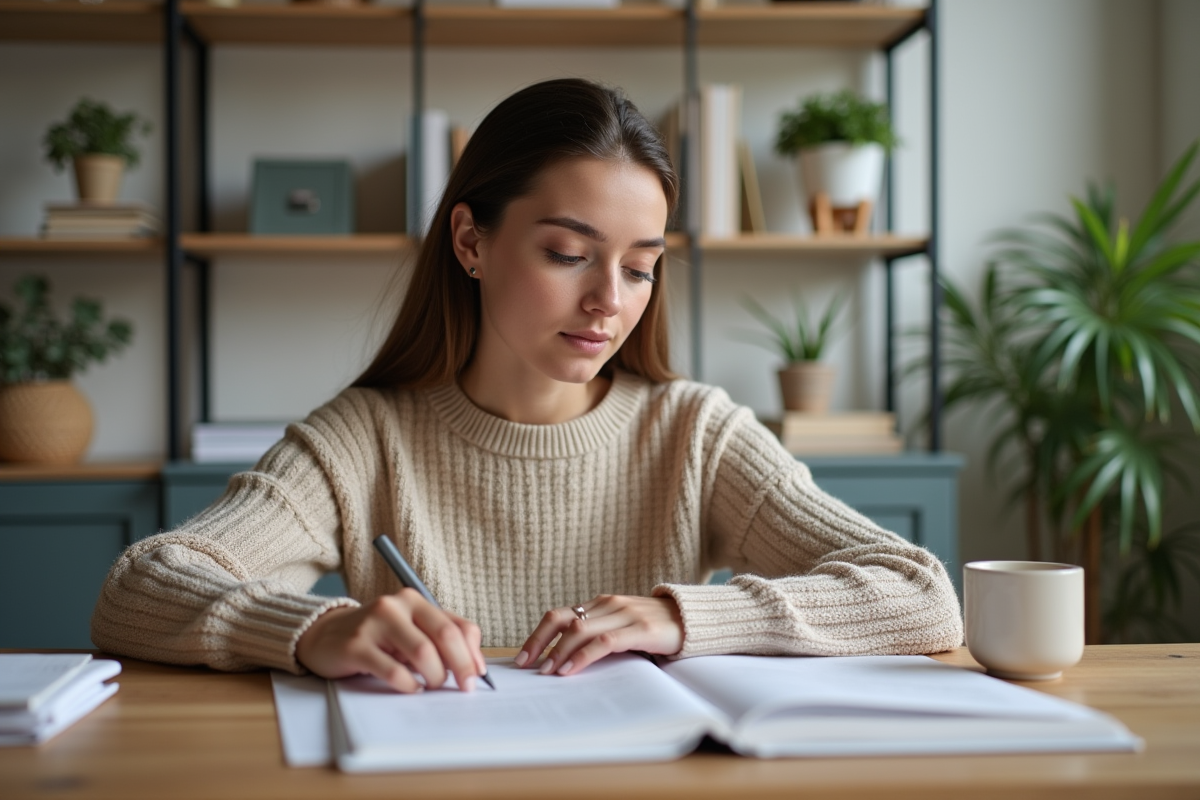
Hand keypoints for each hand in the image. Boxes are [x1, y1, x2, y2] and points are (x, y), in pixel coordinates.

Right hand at [295, 589, 485, 692]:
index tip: (478, 675)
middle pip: (444, 637)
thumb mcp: (410, 631)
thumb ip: (439, 640)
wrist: (324, 635)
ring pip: (422, 653)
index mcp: (415, 600)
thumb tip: (473, 666)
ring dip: (434, 677)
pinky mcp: (356, 646)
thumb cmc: (376, 637)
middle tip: (464, 688)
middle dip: (461, 666)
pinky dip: (408, 685)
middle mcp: (397, 606)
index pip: (457, 626)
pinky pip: (393, 670)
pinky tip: (410, 688)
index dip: (473, 653)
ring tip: (430, 686)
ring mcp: (375, 623)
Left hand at [516, 594, 683, 676]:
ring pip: (580, 630)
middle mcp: (608, 605)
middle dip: (539, 643)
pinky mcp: (640, 630)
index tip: (523, 656)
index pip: (559, 615)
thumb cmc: (655, 627)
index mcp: (600, 604)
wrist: (694, 619)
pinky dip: (584, 657)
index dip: (537, 635)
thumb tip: (564, 659)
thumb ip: (599, 634)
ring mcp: (624, 615)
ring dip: (558, 652)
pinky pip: (604, 642)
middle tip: (525, 665)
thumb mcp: (622, 626)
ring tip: (546, 672)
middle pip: (562, 620)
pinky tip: (572, 670)